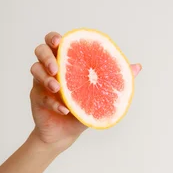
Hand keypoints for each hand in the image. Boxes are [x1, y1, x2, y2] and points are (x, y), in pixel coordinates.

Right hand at [29, 31, 141, 151]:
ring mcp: (41, 84)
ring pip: (34, 69)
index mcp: (65, 62)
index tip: (59, 41)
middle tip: (56, 68)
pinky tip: (64, 110)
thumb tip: (137, 67)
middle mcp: (51, 70)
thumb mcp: (100, 95)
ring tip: (58, 89)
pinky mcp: (37, 99)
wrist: (65, 135)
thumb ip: (115, 78)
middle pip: (40, 51)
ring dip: (46, 78)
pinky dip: (53, 104)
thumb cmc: (82, 110)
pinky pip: (41, 96)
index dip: (53, 38)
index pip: (54, 42)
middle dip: (47, 56)